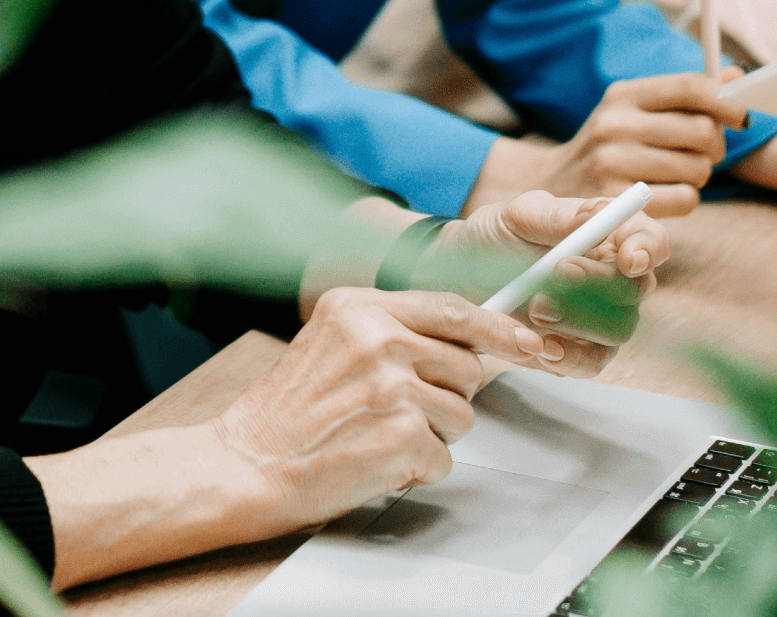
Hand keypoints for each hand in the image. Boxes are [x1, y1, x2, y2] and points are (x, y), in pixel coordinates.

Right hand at [206, 288, 555, 532]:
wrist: (246, 463)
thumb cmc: (286, 413)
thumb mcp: (332, 343)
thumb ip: (391, 332)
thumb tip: (467, 343)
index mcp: (359, 307)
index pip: (452, 308)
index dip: (500, 327)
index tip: (530, 341)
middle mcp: (378, 338)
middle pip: (467, 367)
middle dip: (445, 397)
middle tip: (396, 412)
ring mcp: (391, 387)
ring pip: (462, 416)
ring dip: (430, 436)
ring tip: (378, 436)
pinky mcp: (401, 436)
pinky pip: (444, 457)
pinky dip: (416, 470)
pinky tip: (374, 460)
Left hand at [431, 191, 665, 376]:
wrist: (455, 278)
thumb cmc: (493, 237)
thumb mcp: (518, 216)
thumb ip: (559, 216)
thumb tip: (601, 211)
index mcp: (607, 235)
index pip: (650, 241)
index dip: (649, 249)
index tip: (628, 258)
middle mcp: (612, 279)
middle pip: (636, 290)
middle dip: (598, 284)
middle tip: (556, 273)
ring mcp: (598, 319)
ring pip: (617, 331)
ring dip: (578, 321)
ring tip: (534, 308)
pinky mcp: (577, 352)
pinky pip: (590, 364)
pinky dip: (566, 357)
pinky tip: (538, 344)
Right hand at [469, 71, 750, 216]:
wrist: (552, 187)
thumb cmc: (610, 145)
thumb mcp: (635, 110)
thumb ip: (686, 95)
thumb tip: (738, 75)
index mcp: (623, 94)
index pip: (690, 87)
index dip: (727, 101)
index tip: (741, 117)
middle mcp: (614, 123)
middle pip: (702, 131)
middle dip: (715, 146)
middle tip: (704, 152)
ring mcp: (612, 162)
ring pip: (698, 168)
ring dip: (699, 175)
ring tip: (677, 173)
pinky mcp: (617, 200)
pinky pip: (685, 199)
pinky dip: (686, 199)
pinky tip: (665, 195)